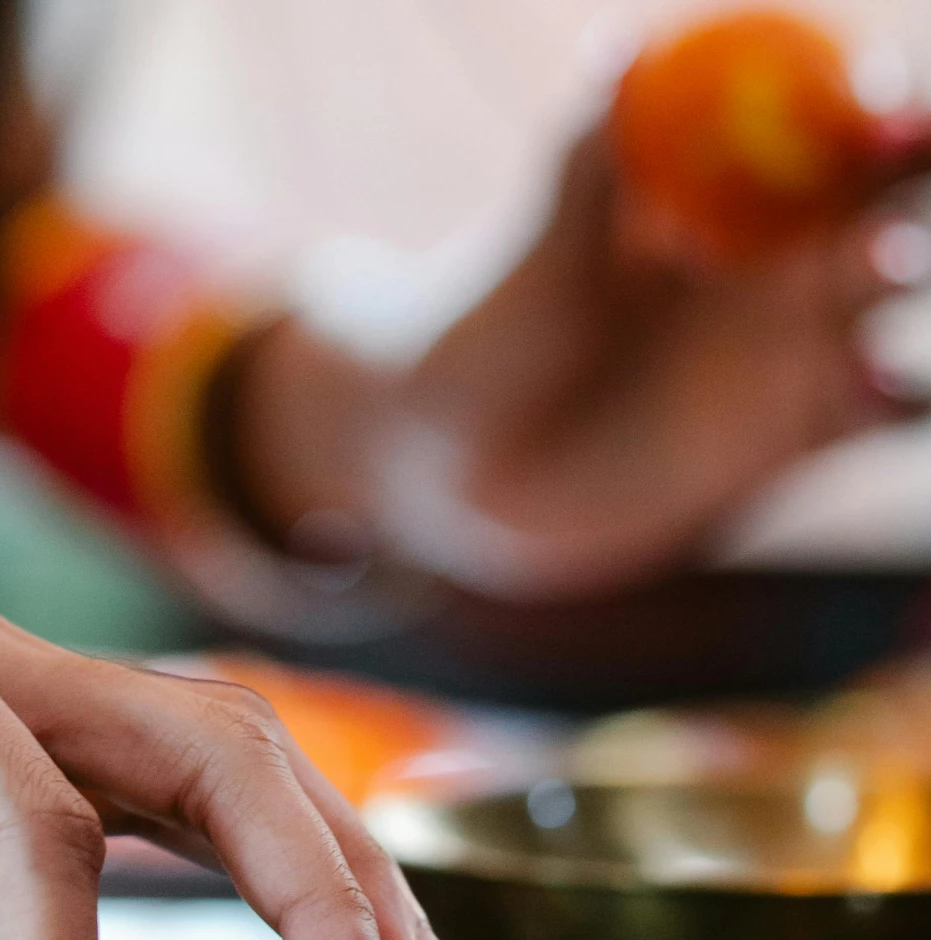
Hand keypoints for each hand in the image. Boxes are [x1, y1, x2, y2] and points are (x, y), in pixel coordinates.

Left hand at [230, 124, 930, 599]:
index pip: (828, 123)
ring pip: (894, 301)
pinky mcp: (794, 442)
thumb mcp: (534, 264)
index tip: (873, 105)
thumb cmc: (488, 345)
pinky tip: (880, 385)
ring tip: (885, 265)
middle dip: (913, 179)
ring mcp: (795, 351)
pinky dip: (897, 397)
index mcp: (731, 189)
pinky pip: (876, 413)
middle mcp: (782, 260)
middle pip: (889, 199)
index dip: (870, 104)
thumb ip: (585, 173)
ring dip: (909, 277)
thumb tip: (618, 54)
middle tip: (891, 197)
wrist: (461, 478)